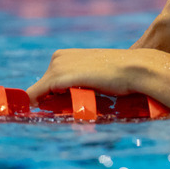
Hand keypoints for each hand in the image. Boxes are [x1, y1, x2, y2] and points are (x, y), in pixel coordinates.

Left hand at [26, 48, 141, 101]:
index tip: (56, 109)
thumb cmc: (122, 74)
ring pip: (38, 94)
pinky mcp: (57, 78)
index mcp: (66, 55)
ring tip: (69, 111)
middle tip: (68, 111)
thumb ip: (82, 82)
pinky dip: (35, 106)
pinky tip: (43, 112)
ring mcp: (56, 67)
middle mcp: (57, 58)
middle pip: (42, 88)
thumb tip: (74, 98)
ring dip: (48, 106)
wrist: (135, 69)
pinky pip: (34, 96)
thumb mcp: (96, 75)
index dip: (51, 97)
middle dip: (50, 102)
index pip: (49, 81)